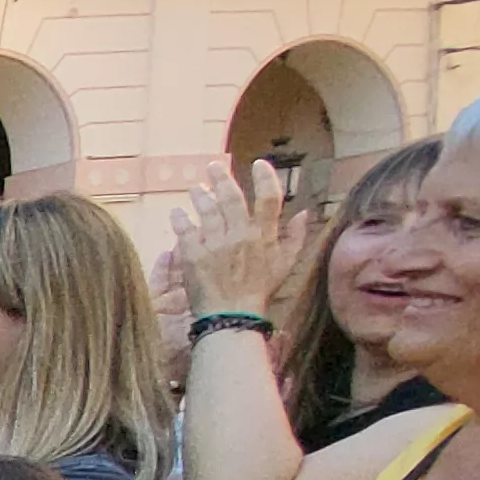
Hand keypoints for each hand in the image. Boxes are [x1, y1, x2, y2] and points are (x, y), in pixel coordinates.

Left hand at [171, 156, 308, 319]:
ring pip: (206, 210)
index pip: (269, 198)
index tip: (259, 164)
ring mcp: (215, 244)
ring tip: (195, 188)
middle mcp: (240, 235)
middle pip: (231, 198)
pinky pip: (184, 229)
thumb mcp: (285, 264)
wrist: (232, 315)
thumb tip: (303, 212)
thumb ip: (295, 237)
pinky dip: (179, 219)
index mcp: (263, 235)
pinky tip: (176, 212)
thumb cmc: (260, 290)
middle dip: (222, 178)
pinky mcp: (193, 255)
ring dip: (199, 195)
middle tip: (213, 166)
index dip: (265, 178)